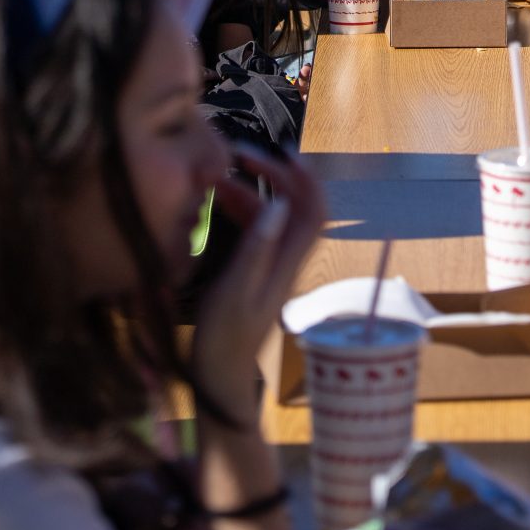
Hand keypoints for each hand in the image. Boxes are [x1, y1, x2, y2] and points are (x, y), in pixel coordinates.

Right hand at [190, 147, 325, 420]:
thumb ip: (257, 248)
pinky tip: (216, 202)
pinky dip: (240, 209)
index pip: (314, 209)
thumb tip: (279, 204)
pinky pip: (255, 230)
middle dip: (273, 174)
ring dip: (250, 190)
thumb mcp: (236, 289)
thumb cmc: (225, 336)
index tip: (282, 151)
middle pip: (294, 205)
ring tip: (216, 177)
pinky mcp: (254, 271)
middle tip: (239, 155)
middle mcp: (286, 258)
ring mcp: (271, 264)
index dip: (306, 178)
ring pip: (271, 215)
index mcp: (288, 261)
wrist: (220, 377)